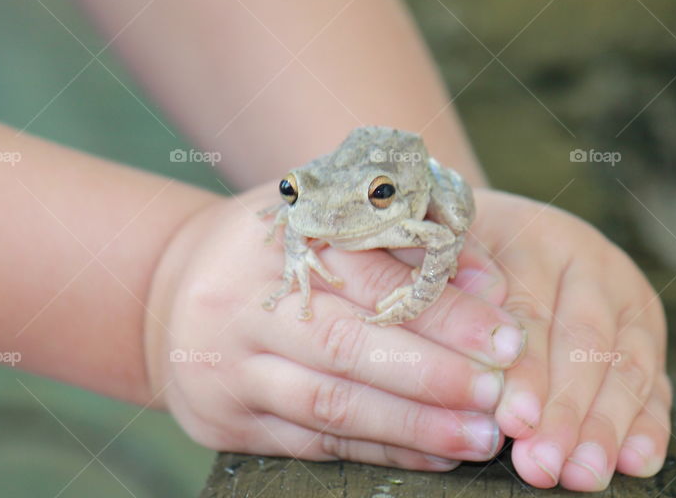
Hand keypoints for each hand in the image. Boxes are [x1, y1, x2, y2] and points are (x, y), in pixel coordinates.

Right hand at [144, 184, 527, 469]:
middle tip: (501, 394)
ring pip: (330, 404)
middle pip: (348, 345)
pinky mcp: (226, 422)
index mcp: (275, 240)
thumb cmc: (272, 252)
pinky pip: (314, 443)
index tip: (508, 334)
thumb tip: (490, 282)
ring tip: (480, 437)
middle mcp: (245, 304)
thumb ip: (403, 244)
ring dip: (413, 425)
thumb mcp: (323, 220)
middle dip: (433, 375)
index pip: (369, 276)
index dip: (442, 308)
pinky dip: (380, 450)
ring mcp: (230, 368)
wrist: (167, 293)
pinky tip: (434, 456)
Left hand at [458, 190, 670, 490]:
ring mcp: (624, 297)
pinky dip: (648, 425)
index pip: (534, 312)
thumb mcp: (447, 250)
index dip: (525, 372)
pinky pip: (654, 380)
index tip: (513, 420)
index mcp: (536, 237)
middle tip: (544, 464)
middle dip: (565, 413)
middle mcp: (589, 262)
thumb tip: (476, 296)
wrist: (496, 237)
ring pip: (625, 366)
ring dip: (605, 428)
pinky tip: (635, 461)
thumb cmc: (459, 257)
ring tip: (583, 474)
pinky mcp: (645, 331)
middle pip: (584, 344)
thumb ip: (456, 272)